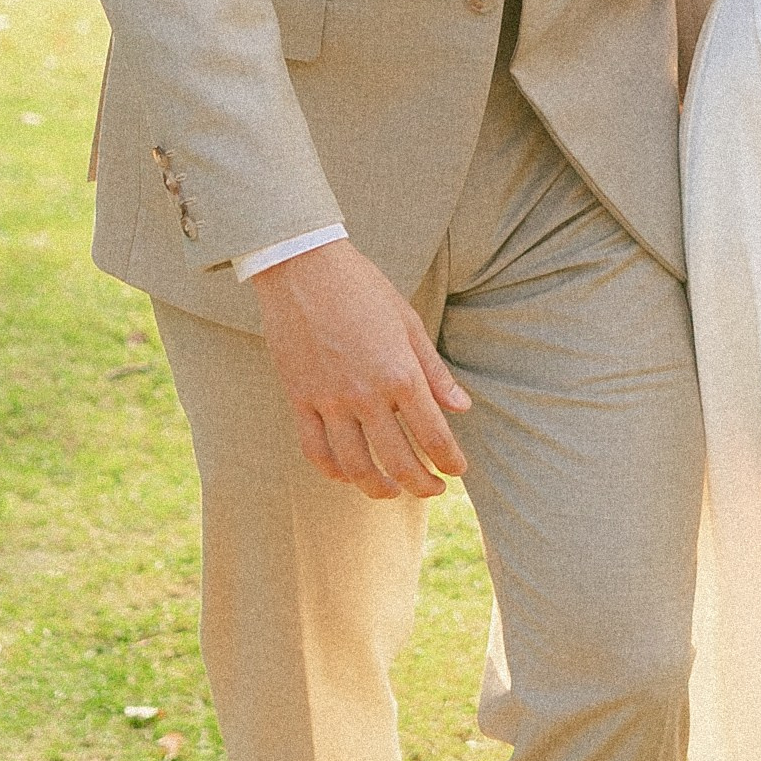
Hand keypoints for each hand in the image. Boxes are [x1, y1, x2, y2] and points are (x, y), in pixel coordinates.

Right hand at [252, 242, 471, 497]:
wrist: (303, 267)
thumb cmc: (362, 288)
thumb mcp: (409, 323)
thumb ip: (434, 371)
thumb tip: (461, 407)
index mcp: (400, 374)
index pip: (433, 435)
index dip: (449, 460)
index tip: (457, 470)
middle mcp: (365, 394)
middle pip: (397, 460)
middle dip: (421, 484)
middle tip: (433, 489)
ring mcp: (328, 400)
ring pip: (355, 465)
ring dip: (378, 488)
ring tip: (392, 492)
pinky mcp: (299, 399)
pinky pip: (315, 449)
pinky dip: (333, 471)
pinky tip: (347, 475)